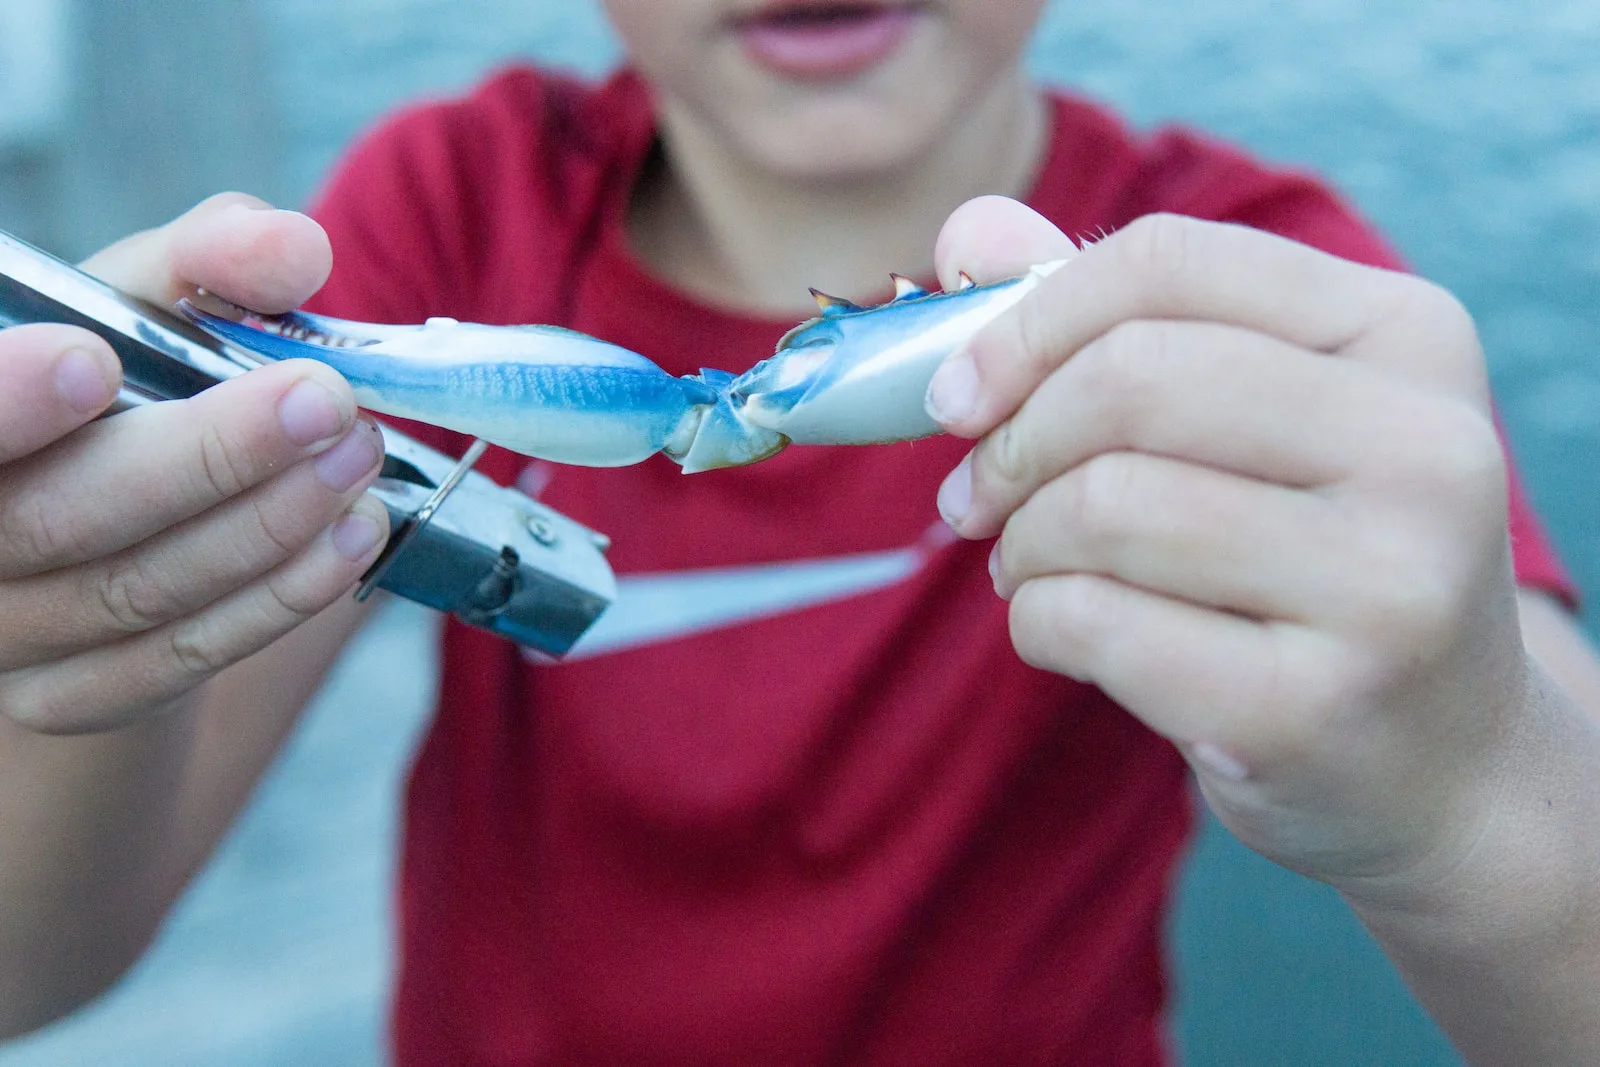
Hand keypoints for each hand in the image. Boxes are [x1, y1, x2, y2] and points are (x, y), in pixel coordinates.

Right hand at [0, 194, 388, 733]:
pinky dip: (277, 599)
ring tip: (360, 456)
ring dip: (267, 526)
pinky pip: (176, 660)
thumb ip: (209, 260)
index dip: (3, 402)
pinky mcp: (69, 695)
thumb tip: (294, 249)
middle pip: (55, 518)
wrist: (114, 513)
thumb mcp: (147, 301)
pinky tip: (352, 537)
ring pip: (132, 595)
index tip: (91, 360)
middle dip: (206, 458)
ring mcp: (4, 631)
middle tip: (328, 400)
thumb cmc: (120, 387)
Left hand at [924, 196, 1526, 897]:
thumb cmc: (1311, 563)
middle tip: (975, 498)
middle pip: (1129, 379)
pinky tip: (1061, 634)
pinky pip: (1096, 621)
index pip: (1166, 264)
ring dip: (1021, 542)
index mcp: (1409, 336)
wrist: (1437, 759)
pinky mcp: (1316, 706)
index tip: (951, 394)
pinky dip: (1038, 623)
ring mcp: (1386, 584)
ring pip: (1104, 504)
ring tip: (1028, 567)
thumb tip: (968, 231)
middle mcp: (1426, 447)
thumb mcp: (1252, 420)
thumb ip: (1113, 319)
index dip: (1022, 321)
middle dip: (1012, 442)